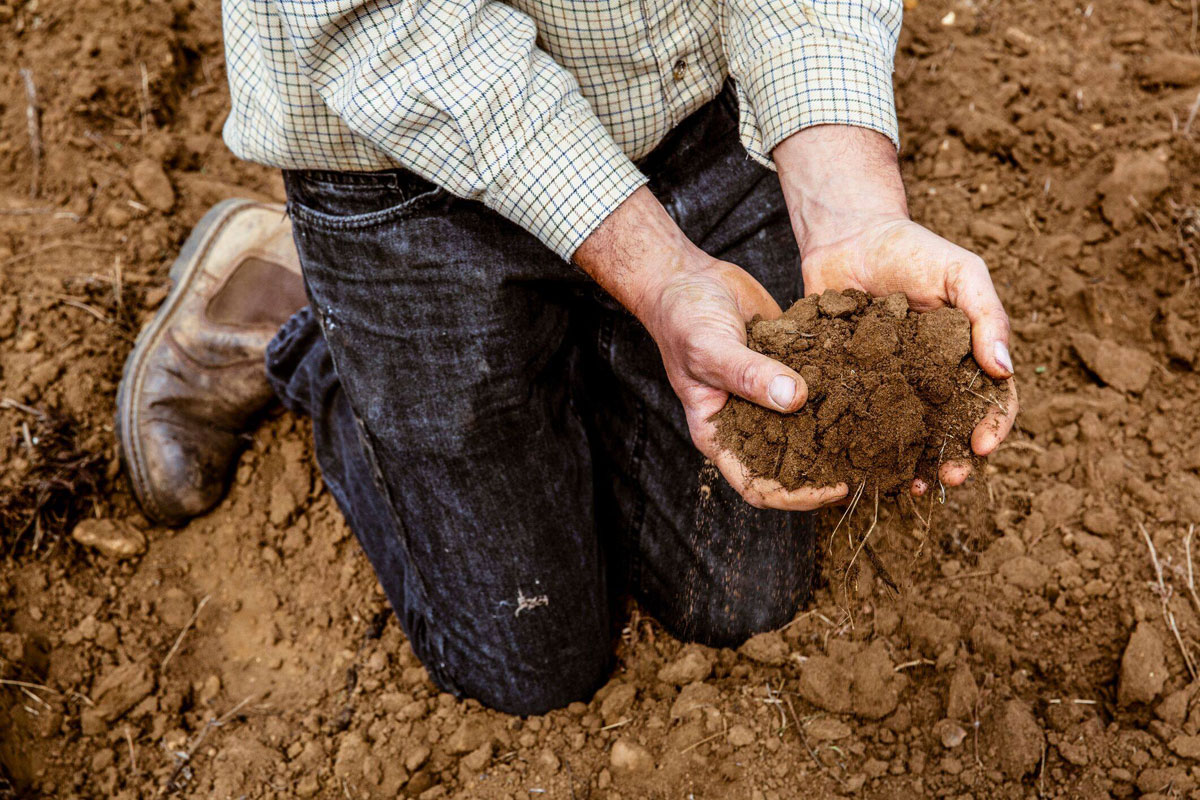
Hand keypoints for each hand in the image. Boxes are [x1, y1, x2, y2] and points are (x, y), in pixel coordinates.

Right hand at [574, 188, 848, 509]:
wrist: (686, 277)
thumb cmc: (682, 318)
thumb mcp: (710, 347)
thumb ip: (749, 374)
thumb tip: (795, 399)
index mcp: (719, 434)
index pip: (758, 487)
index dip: (797, 497)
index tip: (836, 486)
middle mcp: (746, 422)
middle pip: (792, 464)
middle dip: (829, 467)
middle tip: (872, 462)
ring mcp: (769, 395)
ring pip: (808, 425)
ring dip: (839, 429)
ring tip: (880, 428)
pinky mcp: (787, 367)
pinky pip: (816, 384)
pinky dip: (839, 386)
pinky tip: (871, 381)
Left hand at [775, 126, 1018, 491]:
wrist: (847, 237)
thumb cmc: (912, 249)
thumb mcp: (960, 272)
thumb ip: (986, 315)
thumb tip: (1005, 368)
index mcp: (965, 357)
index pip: (992, 399)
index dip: (994, 425)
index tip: (983, 445)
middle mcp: (931, 379)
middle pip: (950, 430)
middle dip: (954, 459)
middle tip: (949, 478)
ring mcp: (890, 385)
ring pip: (906, 436)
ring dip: (912, 465)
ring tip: (908, 486)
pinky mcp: (849, 386)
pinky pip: (857, 422)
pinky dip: (861, 447)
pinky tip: (859, 465)